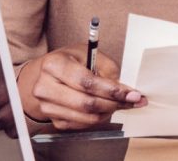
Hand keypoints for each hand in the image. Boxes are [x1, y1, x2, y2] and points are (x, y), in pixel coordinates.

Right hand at [15, 46, 145, 129]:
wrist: (46, 74)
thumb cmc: (70, 61)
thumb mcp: (88, 54)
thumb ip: (107, 69)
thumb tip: (125, 91)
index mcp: (54, 65)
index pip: (86, 82)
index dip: (111, 90)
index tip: (131, 93)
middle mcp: (45, 87)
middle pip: (86, 103)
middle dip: (114, 103)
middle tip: (132, 100)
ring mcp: (47, 106)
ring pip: (87, 117)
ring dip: (109, 112)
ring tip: (120, 103)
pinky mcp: (53, 119)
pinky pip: (82, 124)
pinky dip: (99, 118)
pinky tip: (106, 108)